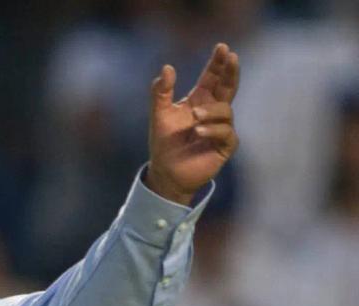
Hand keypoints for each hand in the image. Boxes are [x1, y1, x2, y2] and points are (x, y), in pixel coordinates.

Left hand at [146, 43, 239, 205]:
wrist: (166, 172)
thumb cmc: (164, 143)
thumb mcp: (159, 115)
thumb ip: (161, 92)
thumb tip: (167, 67)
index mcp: (200, 100)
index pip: (213, 77)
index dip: (218, 63)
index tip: (223, 47)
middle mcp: (213, 111)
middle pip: (228, 87)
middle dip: (231, 72)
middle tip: (232, 57)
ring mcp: (221, 127)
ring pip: (226, 110)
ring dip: (211, 111)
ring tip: (195, 117)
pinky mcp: (224, 145)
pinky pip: (226, 132)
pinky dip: (212, 129)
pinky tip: (199, 131)